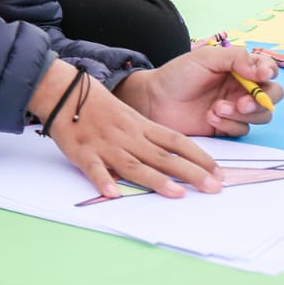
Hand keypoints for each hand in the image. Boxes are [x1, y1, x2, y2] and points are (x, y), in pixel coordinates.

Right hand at [33, 60, 222, 199]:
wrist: (64, 90)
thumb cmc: (97, 104)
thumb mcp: (128, 115)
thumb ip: (147, 136)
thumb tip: (173, 158)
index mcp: (140, 126)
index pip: (176, 141)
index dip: (199, 157)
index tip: (219, 172)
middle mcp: (127, 136)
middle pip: (162, 156)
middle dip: (190, 173)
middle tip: (214, 188)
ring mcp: (105, 145)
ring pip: (134, 164)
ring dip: (155, 180)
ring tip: (177, 194)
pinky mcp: (82, 152)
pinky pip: (93, 168)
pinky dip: (102, 180)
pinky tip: (113, 193)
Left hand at [115, 45, 282, 139]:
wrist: (154, 100)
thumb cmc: (177, 74)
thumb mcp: (206, 58)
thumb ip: (237, 58)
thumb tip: (264, 70)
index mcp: (239, 68)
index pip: (268, 70)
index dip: (269, 73)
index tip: (260, 75)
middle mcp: (241, 88)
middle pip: (272, 96)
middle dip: (261, 100)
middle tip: (242, 102)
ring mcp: (236, 108)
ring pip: (261, 115)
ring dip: (243, 114)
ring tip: (216, 109)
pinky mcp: (227, 126)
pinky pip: (243, 129)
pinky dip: (230, 124)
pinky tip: (210, 117)